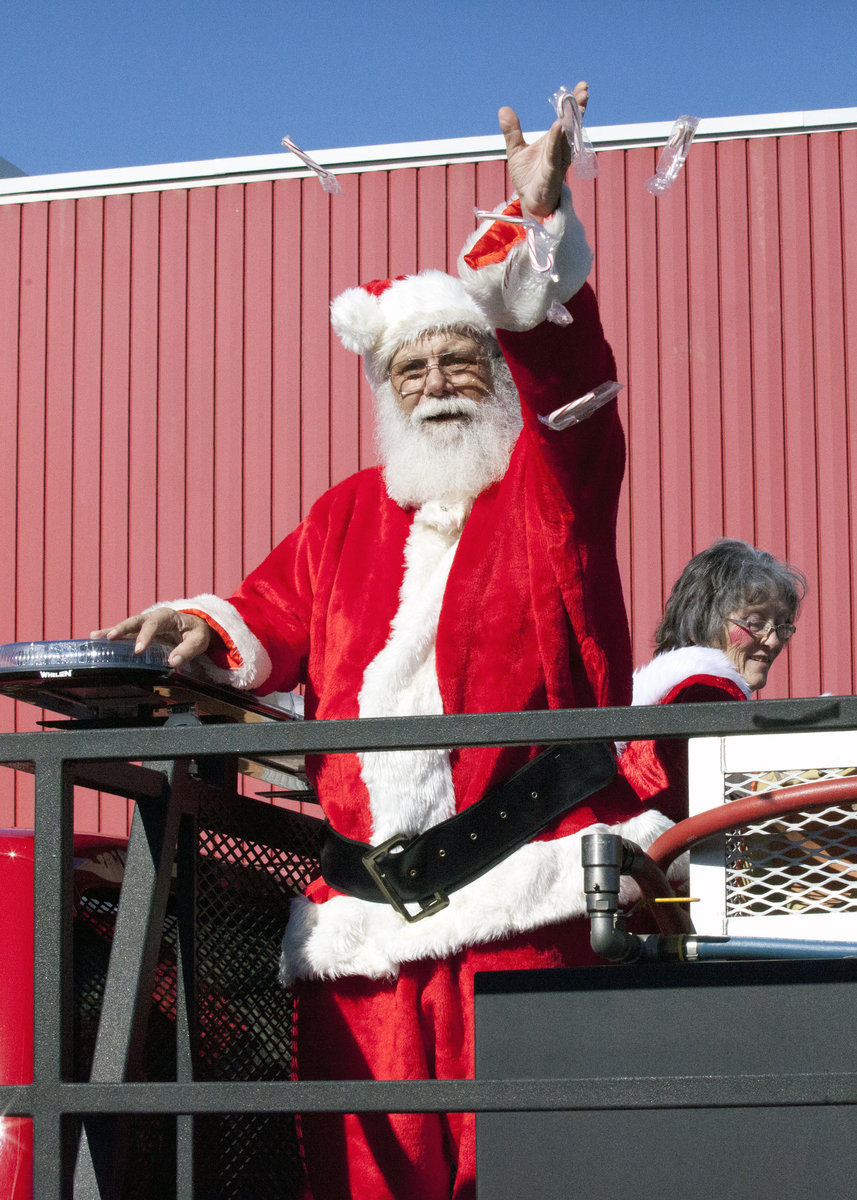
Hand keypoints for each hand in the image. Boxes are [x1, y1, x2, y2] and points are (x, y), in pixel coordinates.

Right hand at [90, 607, 210, 668]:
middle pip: (135, 621)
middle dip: (122, 629)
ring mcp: (144, 624)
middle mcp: (152, 617)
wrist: (194, 626)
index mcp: (167, 616)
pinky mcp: (139, 632)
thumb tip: (173, 662)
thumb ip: (187, 651)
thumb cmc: (196, 632)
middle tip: (110, 638)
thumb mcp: (198, 641)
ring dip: (111, 632)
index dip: (145, 636)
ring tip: (95, 637)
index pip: (154, 624)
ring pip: (126, 627)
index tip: (138, 650)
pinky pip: (124, 634)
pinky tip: (96, 639)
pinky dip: (111, 636)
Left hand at [498, 81, 588, 218]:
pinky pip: (555, 154)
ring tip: (574, 103)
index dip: (574, 102)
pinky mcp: (552, 173)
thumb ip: (512, 131)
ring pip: (567, 137)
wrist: (529, 201)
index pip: (567, 117)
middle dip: (578, 107)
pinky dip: (557, 140)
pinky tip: (559, 126)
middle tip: (584, 90)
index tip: (582, 86)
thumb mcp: (516, 150)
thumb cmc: (527, 177)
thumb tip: (503, 109)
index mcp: (555, 140)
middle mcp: (561, 148)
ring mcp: (558, 160)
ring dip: (571, 120)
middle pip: (572, 124)